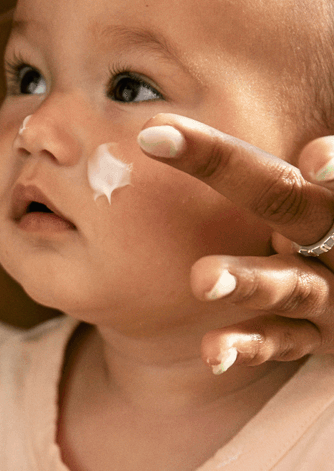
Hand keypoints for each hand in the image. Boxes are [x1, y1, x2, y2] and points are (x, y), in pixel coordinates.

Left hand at [138, 115, 333, 370]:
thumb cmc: (325, 229)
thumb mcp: (309, 199)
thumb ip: (268, 170)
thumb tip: (183, 119)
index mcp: (326, 196)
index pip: (311, 162)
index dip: (306, 154)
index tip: (276, 144)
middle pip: (288, 199)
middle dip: (226, 168)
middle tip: (154, 137)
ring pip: (292, 281)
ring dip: (248, 279)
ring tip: (202, 279)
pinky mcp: (325, 339)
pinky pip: (287, 341)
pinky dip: (252, 344)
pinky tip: (213, 351)